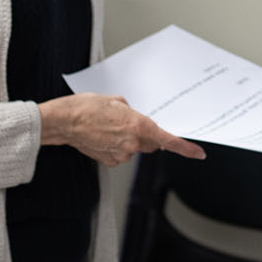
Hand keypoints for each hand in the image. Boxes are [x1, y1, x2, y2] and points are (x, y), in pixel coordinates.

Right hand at [38, 93, 206, 167]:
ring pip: (134, 148)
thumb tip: (134, 116)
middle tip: (128, 122)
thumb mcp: (115, 100)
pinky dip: (116, 146)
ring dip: (128, 139)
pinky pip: (121, 154)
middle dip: (146, 134)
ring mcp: (120, 154)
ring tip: (108, 126)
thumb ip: (131, 110)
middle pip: (150, 143)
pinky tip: (102, 136)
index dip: (185, 148)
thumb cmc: (85, 107)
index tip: (198, 153)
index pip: (167, 141)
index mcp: (138, 126)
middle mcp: (132, 143)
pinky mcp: (109, 161)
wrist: (63, 122)